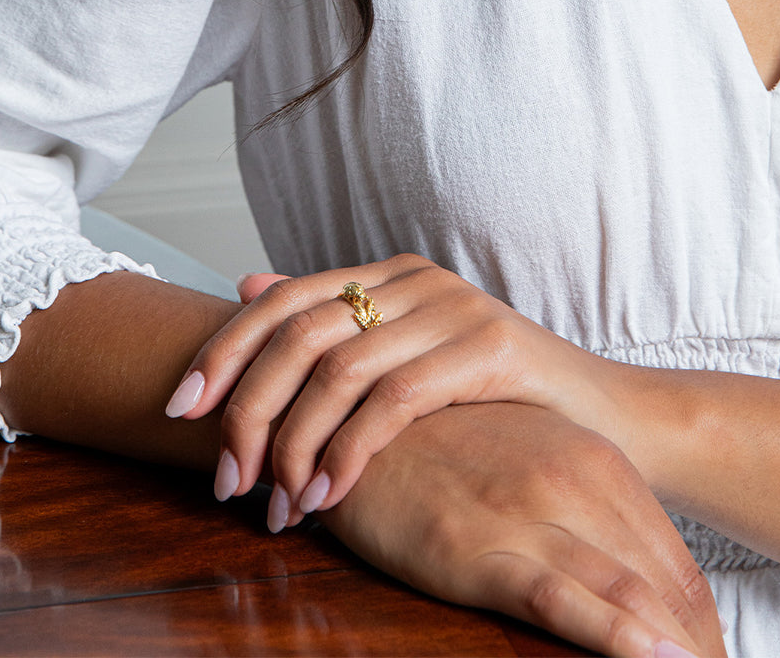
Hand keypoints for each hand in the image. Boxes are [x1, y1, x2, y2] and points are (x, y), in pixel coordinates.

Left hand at [165, 254, 616, 529]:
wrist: (601, 412)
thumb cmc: (492, 396)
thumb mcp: (404, 356)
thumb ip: (332, 324)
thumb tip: (247, 286)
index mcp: (386, 276)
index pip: (281, 301)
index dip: (223, 351)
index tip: (178, 409)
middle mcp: (411, 280)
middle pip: (298, 334)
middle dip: (246, 408)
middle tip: (225, 478)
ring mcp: (449, 307)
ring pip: (338, 369)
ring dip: (293, 444)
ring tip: (276, 504)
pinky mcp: (485, 347)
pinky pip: (394, 400)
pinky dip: (350, 450)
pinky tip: (329, 495)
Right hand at [324, 402, 726, 657]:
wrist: (363, 426)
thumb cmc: (450, 442)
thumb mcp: (531, 452)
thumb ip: (582, 498)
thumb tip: (627, 566)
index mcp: (592, 455)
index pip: (673, 557)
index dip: (701, 619)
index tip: (709, 653)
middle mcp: (571, 479)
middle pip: (663, 584)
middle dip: (696, 641)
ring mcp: (525, 513)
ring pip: (626, 594)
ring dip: (674, 646)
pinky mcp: (476, 547)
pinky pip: (560, 599)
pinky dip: (614, 636)